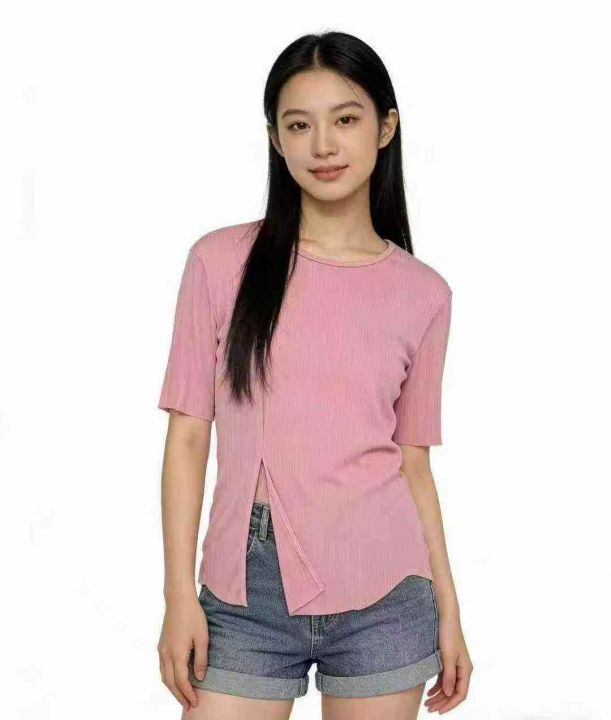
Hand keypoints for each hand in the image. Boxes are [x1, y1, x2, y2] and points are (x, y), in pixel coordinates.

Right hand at [157, 591, 208, 712]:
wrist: (178, 599)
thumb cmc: (193, 616)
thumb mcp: (203, 637)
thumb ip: (201, 659)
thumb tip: (199, 678)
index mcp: (177, 653)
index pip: (181, 681)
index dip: (188, 694)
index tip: (194, 703)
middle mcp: (166, 654)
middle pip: (170, 682)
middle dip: (179, 696)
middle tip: (188, 706)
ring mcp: (161, 649)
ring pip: (164, 676)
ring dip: (172, 688)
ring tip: (182, 696)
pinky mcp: (161, 645)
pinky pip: (162, 667)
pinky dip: (168, 678)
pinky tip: (175, 679)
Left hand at [424, 613, 472, 713]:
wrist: (446, 616)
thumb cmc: (448, 634)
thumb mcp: (447, 656)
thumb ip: (448, 675)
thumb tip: (448, 693)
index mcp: (466, 670)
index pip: (460, 694)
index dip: (450, 704)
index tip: (439, 711)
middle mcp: (462, 669)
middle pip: (454, 692)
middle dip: (442, 702)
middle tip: (429, 708)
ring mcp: (456, 665)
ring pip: (448, 686)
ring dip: (439, 696)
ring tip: (427, 703)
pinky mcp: (448, 661)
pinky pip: (444, 678)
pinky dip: (437, 686)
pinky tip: (429, 692)